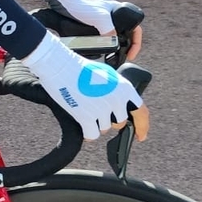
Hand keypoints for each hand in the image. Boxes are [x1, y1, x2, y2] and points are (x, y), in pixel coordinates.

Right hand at [24, 33, 148, 141]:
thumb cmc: (80, 68)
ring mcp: (102, 109)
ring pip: (104, 128)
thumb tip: (122, 105)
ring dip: (95, 123)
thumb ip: (118, 90)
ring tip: (85, 108)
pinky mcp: (85, 116)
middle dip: (110, 120)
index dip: (142, 126)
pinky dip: (87, 133)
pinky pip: (91, 135)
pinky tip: (82, 124)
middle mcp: (116, 100)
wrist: (59, 65)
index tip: (141, 135)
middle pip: (119, 123)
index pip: (141, 113)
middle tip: (97, 109)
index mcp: (125, 88)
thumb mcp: (107, 75)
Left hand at [35, 0, 142, 59]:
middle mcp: (110, 15)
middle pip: (124, 33)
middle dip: (124, 46)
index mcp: (117, 11)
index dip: (136, 43)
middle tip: (119, 58)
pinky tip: (95, 49)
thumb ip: (109, 29)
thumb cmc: (79, 2)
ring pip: (110, 36)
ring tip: (107, 57)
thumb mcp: (98, 16)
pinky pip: (98, 36)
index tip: (130, 55)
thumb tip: (115, 45)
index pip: (135, 28)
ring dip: (111, 46)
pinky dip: (99, 44)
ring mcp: (99, 18)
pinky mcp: (88, 22)